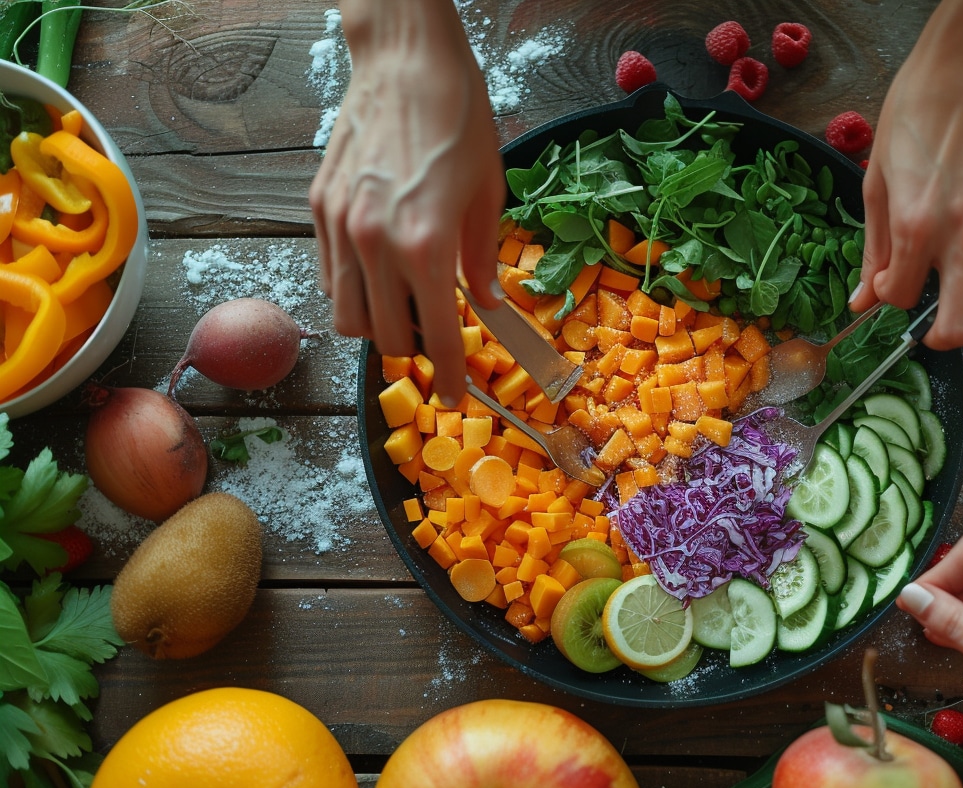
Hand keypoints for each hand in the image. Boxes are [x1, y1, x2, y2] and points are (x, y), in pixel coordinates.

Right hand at [309, 2, 503, 401]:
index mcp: (426, 244)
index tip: (455, 395)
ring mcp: (340, 226)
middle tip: (436, 341)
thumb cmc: (457, 118)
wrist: (404, 61)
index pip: (438, 336)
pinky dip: (352, 294)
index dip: (450, 375)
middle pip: (386, 338)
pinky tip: (378, 279)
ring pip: (347, 318)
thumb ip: (481, 257)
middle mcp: (375, 242)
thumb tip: (484, 302)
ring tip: (404, 313)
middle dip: (415, 352)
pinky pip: (329, 278)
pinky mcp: (318, 208)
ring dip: (378, 328)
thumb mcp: (489, 192)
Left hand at [853, 0, 962, 349]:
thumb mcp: (876, 179)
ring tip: (958, 297)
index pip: (900, 298)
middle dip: (940, 339)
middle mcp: (961, 232)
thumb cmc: (915, 112)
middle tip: (929, 327)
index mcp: (915, 224)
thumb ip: (873, 248)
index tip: (887, 282)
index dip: (889, 298)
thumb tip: (863, 301)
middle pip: (959, 327)